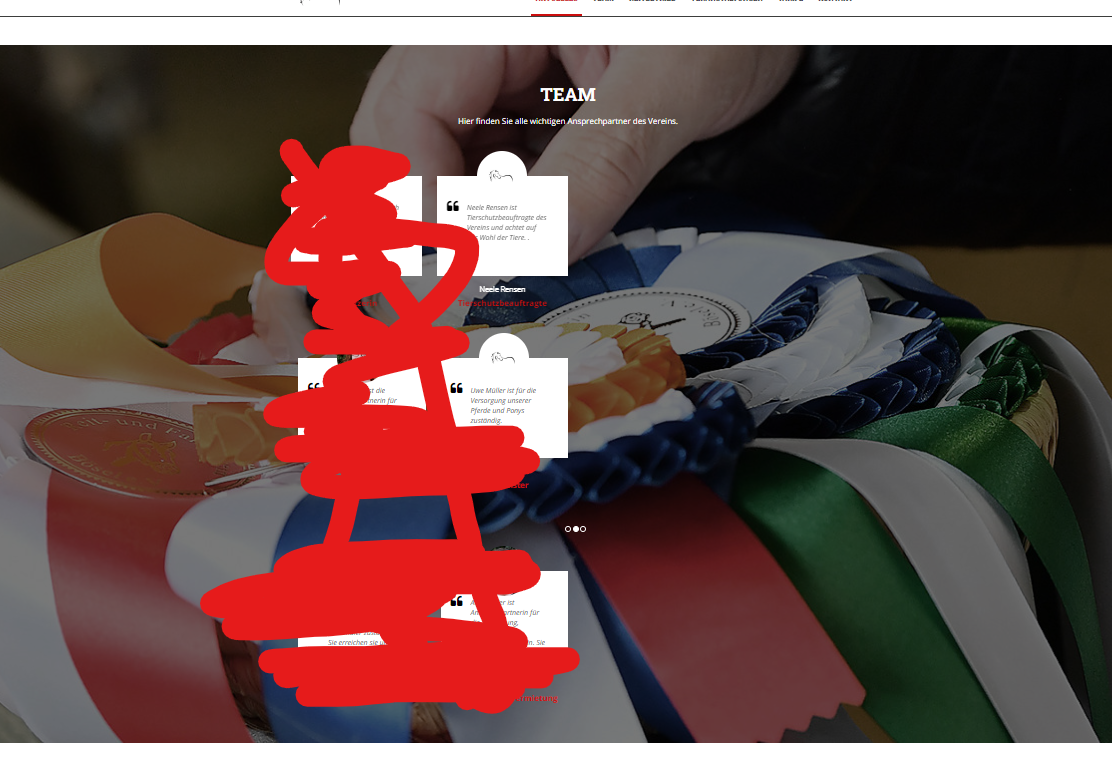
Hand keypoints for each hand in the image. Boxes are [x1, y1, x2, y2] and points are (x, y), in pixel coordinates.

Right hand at [351, 46, 801, 262]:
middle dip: (436, 214)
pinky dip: (509, 208)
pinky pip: (495, 159)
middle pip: (407, 136)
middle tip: (476, 281)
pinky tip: (542, 235)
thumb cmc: (735, 7)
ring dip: (472, 217)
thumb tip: (540, 251)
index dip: (422, 197)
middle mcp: (484, 36)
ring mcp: (505, 68)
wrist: (776, 7)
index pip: (407, 110)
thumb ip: (602, 164)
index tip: (462, 266)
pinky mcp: (534, 98)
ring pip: (446, 155)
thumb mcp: (673, 84)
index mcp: (493, 12)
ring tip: (512, 263)